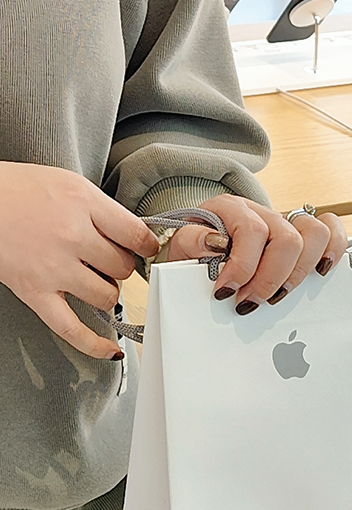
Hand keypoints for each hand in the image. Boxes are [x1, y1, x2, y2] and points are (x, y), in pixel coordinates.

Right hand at [0, 161, 158, 358]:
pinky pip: (73, 329)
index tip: (145, 248)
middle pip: (122, 266)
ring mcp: (53, 268)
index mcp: (81, 201)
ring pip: (107, 295)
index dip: (146, 244)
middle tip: (108, 258)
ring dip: (105, 290)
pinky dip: (96, 344)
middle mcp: (72, 234)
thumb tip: (128, 234)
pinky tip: (111, 349)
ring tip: (91, 278)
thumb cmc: (7, 187)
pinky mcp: (34, 292)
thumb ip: (96, 206)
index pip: (136, 233)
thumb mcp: (61, 180)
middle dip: (120, 265)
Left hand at [165, 196, 347, 308]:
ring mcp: (282, 221)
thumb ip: (190, 241)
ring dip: (298, 271)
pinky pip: (328, 230)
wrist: (194, 247)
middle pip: (286, 238)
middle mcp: (260, 211)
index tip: (225, 292)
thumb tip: (211, 242)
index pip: (251, 231)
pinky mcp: (299, 235)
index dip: (242, 266)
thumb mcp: (179, 246)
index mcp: (230, 207)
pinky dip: (330, 250)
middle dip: (270, 278)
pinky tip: (319, 273)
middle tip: (249, 302)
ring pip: (312, 233)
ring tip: (277, 295)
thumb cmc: (191, 248)